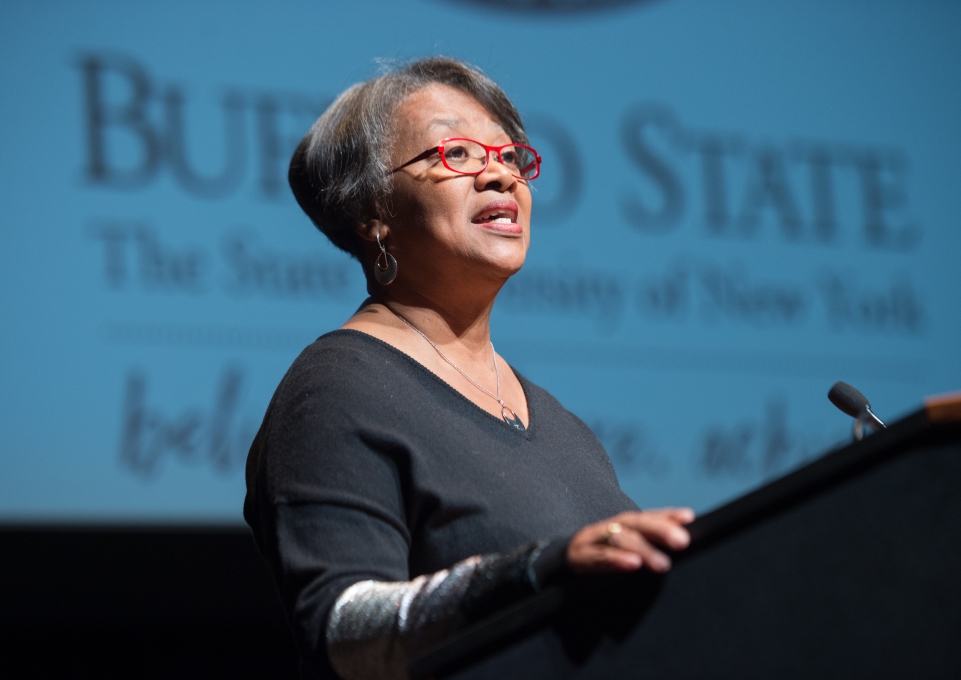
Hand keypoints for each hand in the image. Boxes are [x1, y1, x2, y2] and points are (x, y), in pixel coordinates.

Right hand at [566, 508, 694, 574]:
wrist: (556, 563)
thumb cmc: (597, 557)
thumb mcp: (622, 550)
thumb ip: (645, 547)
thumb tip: (680, 545)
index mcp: (621, 524)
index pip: (647, 516)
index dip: (667, 515)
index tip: (689, 517)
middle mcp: (608, 526)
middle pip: (635, 523)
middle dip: (660, 529)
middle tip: (683, 541)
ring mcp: (592, 539)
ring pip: (619, 539)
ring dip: (643, 549)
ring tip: (663, 564)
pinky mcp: (579, 556)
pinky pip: (599, 557)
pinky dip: (616, 560)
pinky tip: (632, 564)